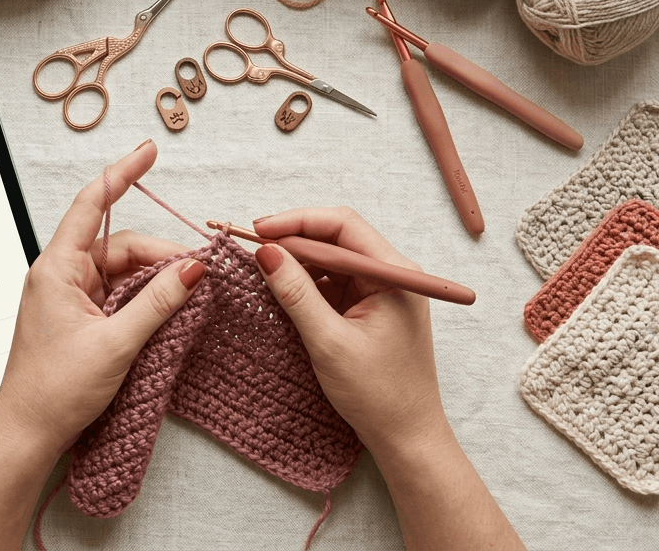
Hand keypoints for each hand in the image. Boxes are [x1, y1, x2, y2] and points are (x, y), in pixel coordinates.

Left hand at [0, 140, 205, 456]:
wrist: (29, 435)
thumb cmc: (54, 392)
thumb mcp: (116, 345)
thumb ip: (157, 302)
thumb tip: (192, 269)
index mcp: (56, 269)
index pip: (92, 204)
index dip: (123, 173)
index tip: (149, 150)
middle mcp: (60, 275)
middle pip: (119, 243)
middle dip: (160, 253)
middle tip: (198, 271)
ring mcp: (70, 297)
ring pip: (123, 270)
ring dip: (155, 279)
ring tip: (188, 294)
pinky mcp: (80, 318)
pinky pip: (119, 294)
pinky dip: (145, 298)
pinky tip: (168, 309)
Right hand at [250, 207, 446, 453]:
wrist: (406, 436)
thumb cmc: (379, 394)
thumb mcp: (329, 342)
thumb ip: (296, 293)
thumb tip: (266, 253)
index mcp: (394, 274)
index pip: (342, 226)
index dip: (297, 222)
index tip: (258, 231)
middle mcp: (391, 275)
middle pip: (336, 238)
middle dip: (293, 240)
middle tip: (252, 248)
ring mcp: (381, 292)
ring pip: (331, 260)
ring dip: (298, 263)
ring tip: (262, 272)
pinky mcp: (369, 308)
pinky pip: (333, 283)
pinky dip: (306, 285)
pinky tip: (282, 293)